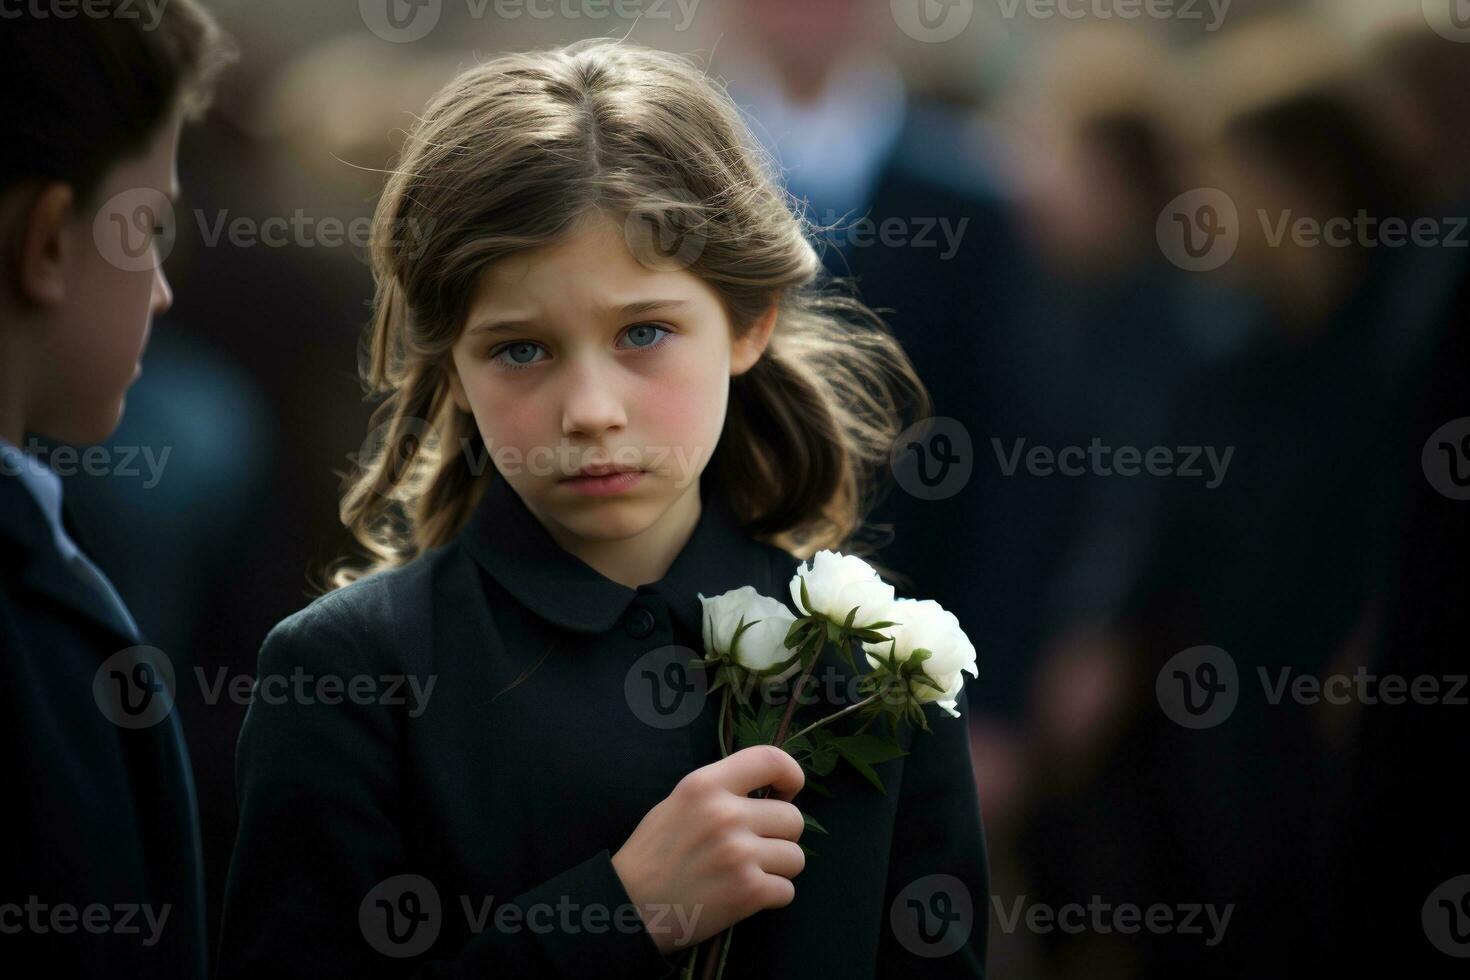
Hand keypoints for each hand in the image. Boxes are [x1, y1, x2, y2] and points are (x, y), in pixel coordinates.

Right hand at [610, 745, 806, 955]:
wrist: (627, 908)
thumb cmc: (652, 856)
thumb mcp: (678, 803)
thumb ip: (720, 791)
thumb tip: (770, 790)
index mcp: (704, 785)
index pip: (770, 759)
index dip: (790, 775)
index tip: (787, 792)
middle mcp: (725, 814)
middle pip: (792, 818)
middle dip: (780, 836)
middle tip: (753, 848)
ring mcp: (739, 853)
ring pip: (795, 857)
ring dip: (777, 869)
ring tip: (746, 874)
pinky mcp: (747, 891)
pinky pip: (787, 890)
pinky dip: (771, 897)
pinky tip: (743, 897)